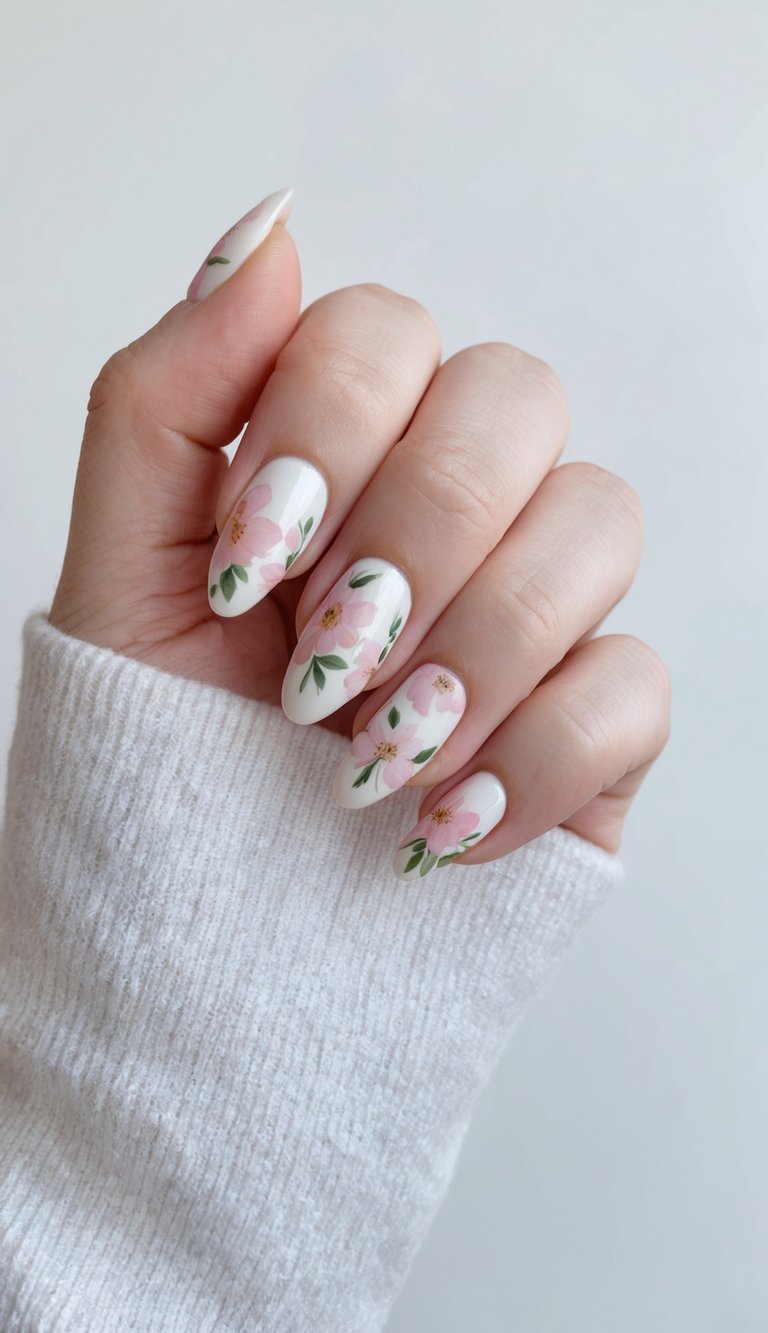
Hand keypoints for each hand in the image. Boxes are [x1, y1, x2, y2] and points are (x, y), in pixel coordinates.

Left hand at [49, 187, 669, 875]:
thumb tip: (269, 226)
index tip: (252, 560)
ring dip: (478, 643)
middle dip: (415, 530)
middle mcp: (450, 514)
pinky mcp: (593, 727)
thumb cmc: (155, 764)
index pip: (388, 333)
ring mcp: (533, 613)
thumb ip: (168, 395)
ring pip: (600, 520)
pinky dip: (532, 760)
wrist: (203, 956)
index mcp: (337, 460)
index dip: (330, 427)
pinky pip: (636, 683)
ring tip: (370, 756)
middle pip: (516, 397)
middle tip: (322, 660)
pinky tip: (437, 826)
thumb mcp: (120, 577)